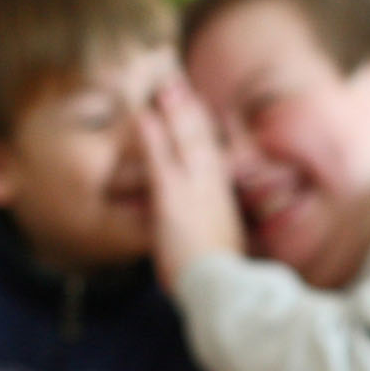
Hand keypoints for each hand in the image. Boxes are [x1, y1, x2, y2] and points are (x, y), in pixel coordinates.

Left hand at [137, 78, 245, 291]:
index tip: (199, 108)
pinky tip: (144, 116)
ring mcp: (195, 190)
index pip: (214, 158)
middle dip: (192, 110)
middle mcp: (213, 188)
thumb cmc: (223, 280)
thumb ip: (217, 235)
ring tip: (165, 85)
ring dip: (175, 110)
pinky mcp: (173, 199)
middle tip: (179, 82)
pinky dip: (152, 136)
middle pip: (204, 140)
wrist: (224, 288)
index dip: (206, 131)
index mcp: (223, 200)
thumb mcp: (225, 251)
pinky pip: (160, 160)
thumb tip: (218, 238)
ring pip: (186, 141)